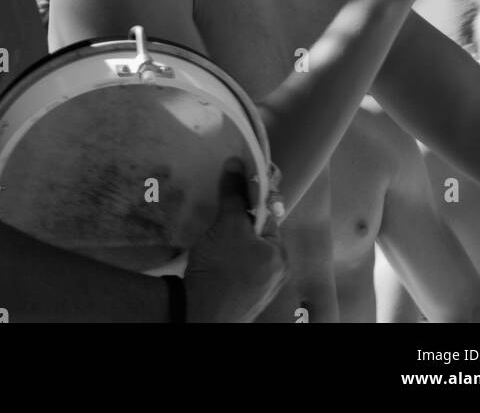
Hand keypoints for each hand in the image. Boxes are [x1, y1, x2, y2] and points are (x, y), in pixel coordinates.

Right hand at [183, 162, 286, 322]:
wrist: (199, 316)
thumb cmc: (222, 268)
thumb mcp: (228, 225)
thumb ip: (234, 194)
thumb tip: (236, 162)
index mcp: (280, 256)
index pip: (269, 216)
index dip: (251, 200)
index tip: (235, 188)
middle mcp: (276, 275)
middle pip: (258, 235)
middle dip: (240, 222)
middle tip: (221, 213)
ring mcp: (259, 290)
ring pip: (245, 253)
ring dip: (231, 241)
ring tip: (214, 234)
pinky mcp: (241, 299)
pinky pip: (236, 270)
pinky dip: (225, 260)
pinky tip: (212, 256)